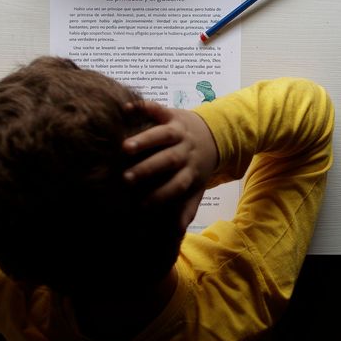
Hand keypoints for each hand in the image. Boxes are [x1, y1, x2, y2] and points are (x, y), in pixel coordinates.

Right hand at [122, 102, 218, 223]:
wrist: (216, 132)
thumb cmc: (199, 164)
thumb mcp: (198, 186)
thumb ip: (188, 207)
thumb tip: (176, 233)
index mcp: (191, 170)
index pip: (177, 185)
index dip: (161, 196)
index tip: (140, 207)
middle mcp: (186, 150)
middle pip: (170, 160)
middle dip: (149, 169)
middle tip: (126, 179)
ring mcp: (180, 131)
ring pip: (164, 134)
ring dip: (146, 140)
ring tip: (124, 148)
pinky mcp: (172, 113)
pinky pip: (159, 109)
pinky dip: (143, 107)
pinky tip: (125, 110)